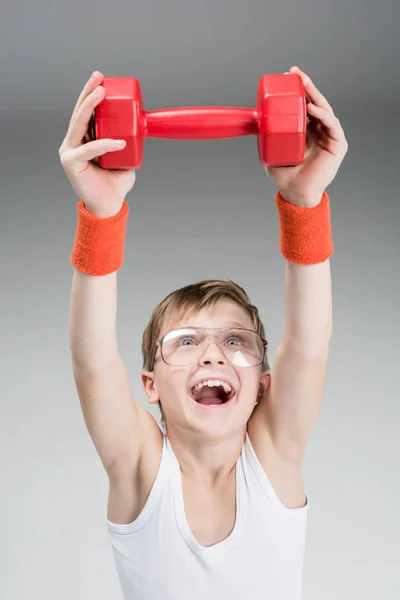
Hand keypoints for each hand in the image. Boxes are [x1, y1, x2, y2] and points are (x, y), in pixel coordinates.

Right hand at [59, 71, 135, 216]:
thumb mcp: (125, 156)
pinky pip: (89, 148)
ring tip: (101, 93)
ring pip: (78, 123)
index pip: (86, 112)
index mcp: (84, 139)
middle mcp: (73, 142)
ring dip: (89, 105)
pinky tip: (119, 142)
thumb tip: (143, 126)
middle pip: (79, 112)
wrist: (109, 204)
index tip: (102, 79)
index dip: (92, 94)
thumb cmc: (115, 182)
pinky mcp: (71, 162)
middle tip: (99, 77)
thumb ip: (128, 142)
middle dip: (88, 91)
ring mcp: (69, 150)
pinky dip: (105, 144)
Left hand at [266, 66, 347, 206]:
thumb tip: (251, 119)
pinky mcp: (337, 145)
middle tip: (296, 73)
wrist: (295, 192)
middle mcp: (319, 129)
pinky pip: (331, 125)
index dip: (298, 88)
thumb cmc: (284, 174)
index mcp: (306, 129)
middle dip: (306, 85)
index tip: (288, 74)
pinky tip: (312, 108)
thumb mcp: (271, 149)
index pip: (304, 103)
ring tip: (304, 84)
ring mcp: (329, 136)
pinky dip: (322, 115)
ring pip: (324, 109)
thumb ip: (265, 135)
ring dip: (315, 95)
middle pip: (315, 101)